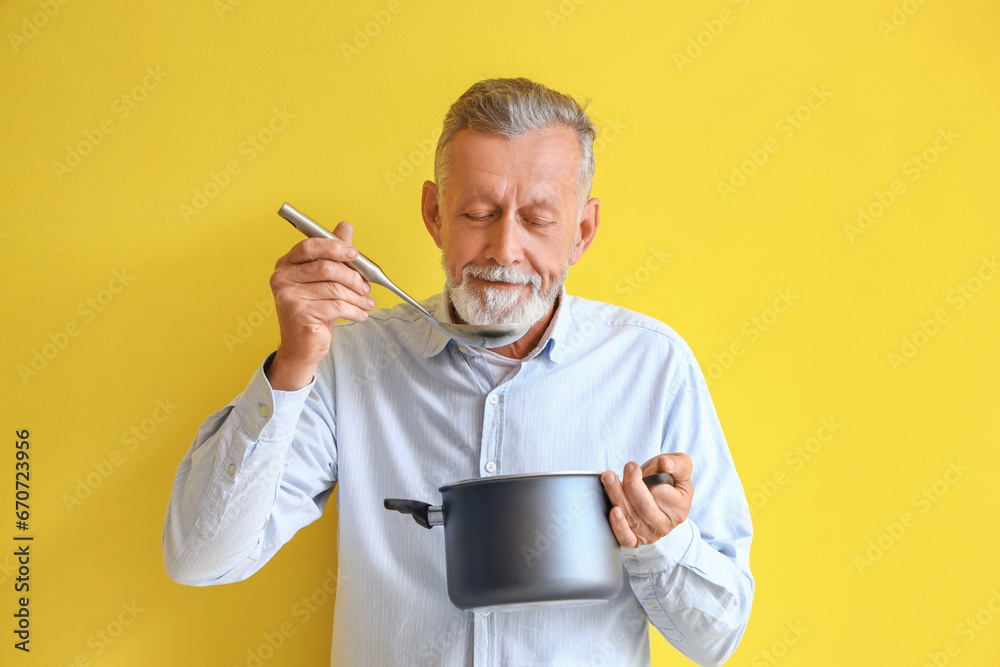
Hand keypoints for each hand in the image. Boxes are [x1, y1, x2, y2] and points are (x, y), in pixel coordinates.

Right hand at [266, 221, 374, 388]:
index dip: (334, 247)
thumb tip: (345, 227)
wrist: (302, 347)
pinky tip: (360, 315)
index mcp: (286, 265)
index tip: (355, 253)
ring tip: (367, 304)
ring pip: (334, 288)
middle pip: (325, 267)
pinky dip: (354, 311)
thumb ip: (333, 254)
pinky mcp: (299, 313)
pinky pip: (336, 306)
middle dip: (353, 277)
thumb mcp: (325, 281)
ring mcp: (288, 296)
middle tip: (366, 287)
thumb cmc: (314, 312)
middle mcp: (282, 278)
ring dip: (357, 297)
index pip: (310, 246)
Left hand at [601, 453, 692, 547]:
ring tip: (609, 477)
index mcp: (679, 509)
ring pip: (631, 517)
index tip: (644, 468)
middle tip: (628, 468)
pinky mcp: (634, 539)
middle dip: (631, 484)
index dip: (651, 478)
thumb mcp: (680, 466)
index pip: (660, 494)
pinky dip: (618, 526)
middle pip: (644, 507)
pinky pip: (626, 538)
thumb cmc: (667, 478)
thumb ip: (677, 463)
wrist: (655, 491)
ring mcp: (649, 534)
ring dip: (616, 495)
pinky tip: (614, 511)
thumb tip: (663, 465)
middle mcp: (665, 525)